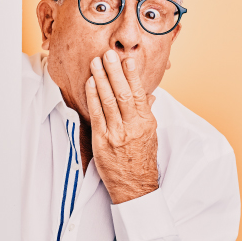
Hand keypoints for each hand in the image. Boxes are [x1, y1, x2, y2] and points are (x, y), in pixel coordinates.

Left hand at [85, 49, 158, 203]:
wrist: (134, 186)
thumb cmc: (142, 159)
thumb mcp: (151, 135)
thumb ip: (147, 113)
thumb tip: (149, 96)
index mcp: (146, 123)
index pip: (139, 94)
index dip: (132, 76)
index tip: (127, 60)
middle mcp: (132, 127)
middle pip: (123, 94)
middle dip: (114, 72)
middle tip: (108, 54)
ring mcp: (117, 133)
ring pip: (108, 101)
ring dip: (101, 80)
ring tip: (96, 63)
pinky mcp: (102, 140)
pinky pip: (97, 114)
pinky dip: (93, 97)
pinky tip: (90, 83)